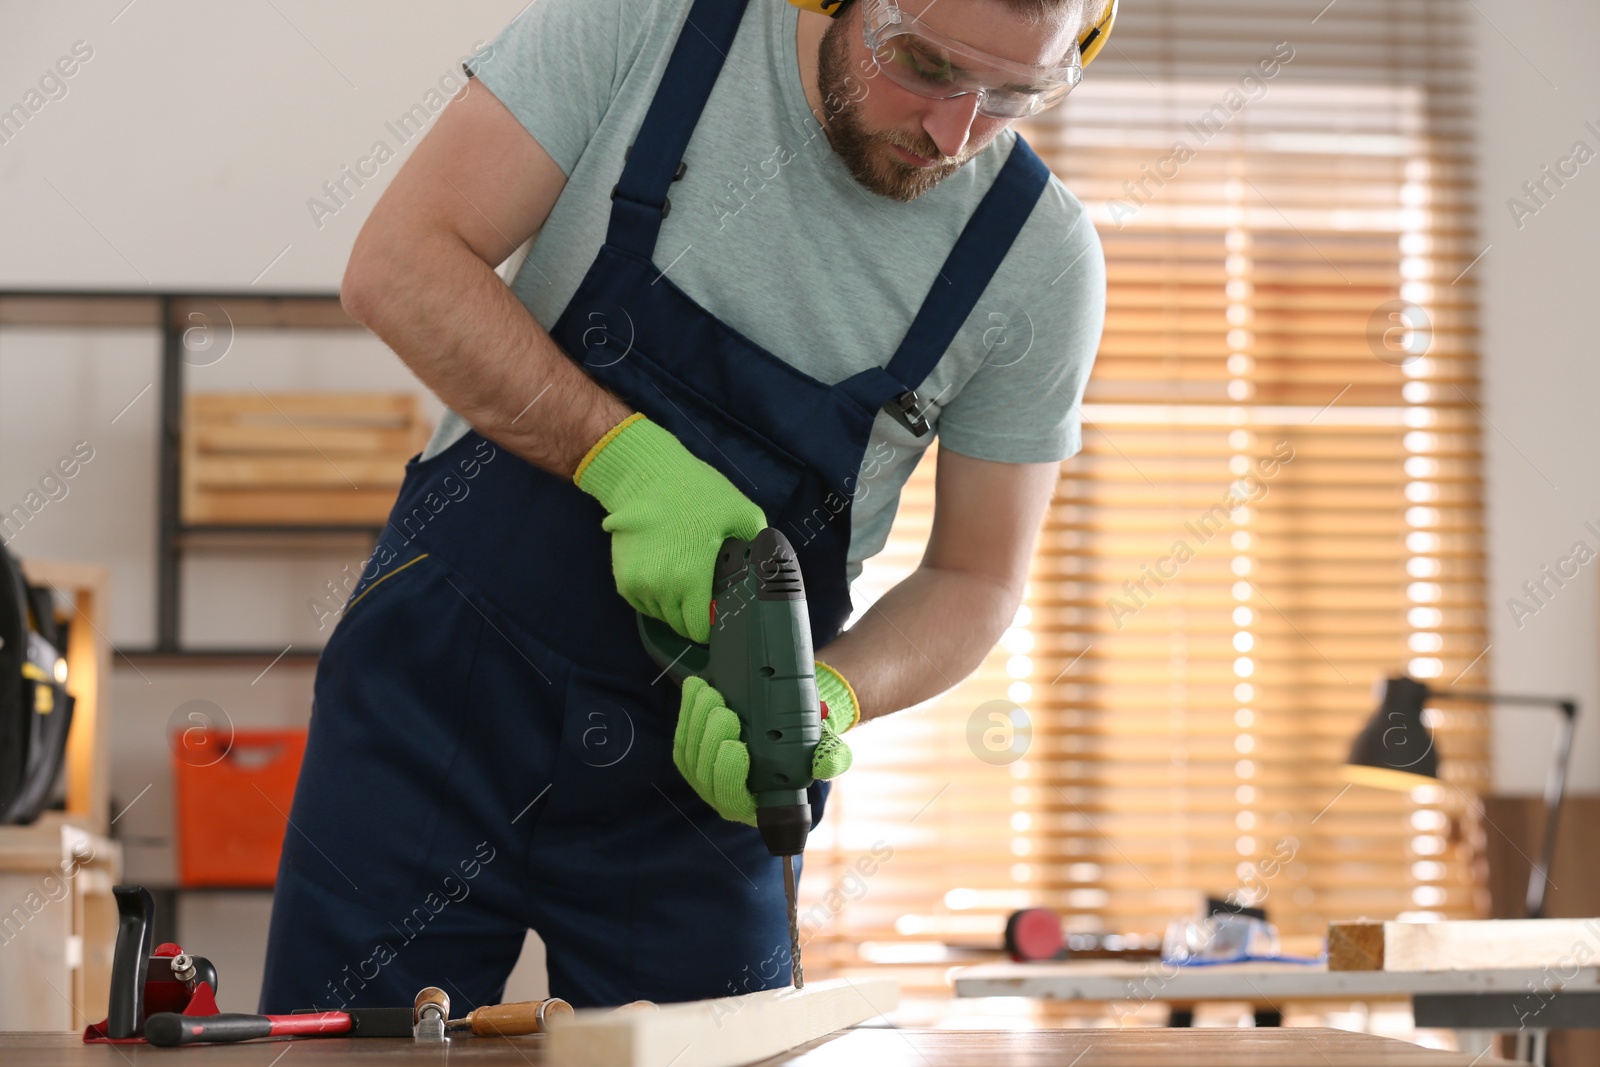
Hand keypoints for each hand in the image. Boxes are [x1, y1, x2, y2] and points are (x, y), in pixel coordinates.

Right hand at [574, 414, 765, 641]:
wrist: (646, 476)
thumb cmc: (696, 494)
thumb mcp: (742, 513)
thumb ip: (760, 546)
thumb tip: (771, 572)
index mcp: (690, 579)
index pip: (699, 629)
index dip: (712, 625)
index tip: (718, 612)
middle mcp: (660, 590)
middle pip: (679, 626)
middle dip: (693, 617)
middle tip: (704, 594)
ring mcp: (637, 585)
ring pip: (659, 615)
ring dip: (672, 607)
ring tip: (684, 581)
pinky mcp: (622, 579)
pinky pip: (642, 604)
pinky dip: (654, 597)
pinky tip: (665, 575)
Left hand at [673, 664, 860, 825]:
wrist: (792, 716)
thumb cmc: (807, 742)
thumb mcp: (824, 749)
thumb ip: (829, 760)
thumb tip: (824, 768)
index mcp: (754, 802)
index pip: (732, 799)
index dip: (727, 776)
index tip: (737, 746)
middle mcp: (725, 791)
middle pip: (704, 773)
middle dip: (709, 740)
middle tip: (725, 712)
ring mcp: (706, 770)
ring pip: (690, 750)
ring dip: (695, 721)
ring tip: (710, 694)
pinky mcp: (694, 747)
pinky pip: (683, 732)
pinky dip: (687, 709)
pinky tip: (697, 688)